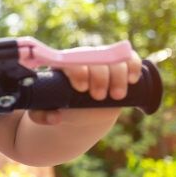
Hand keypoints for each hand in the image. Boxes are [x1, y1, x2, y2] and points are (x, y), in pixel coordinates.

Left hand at [28, 49, 142, 125]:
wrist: (82, 110)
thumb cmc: (62, 107)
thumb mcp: (47, 111)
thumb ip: (41, 115)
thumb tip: (55, 118)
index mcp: (64, 65)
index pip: (71, 61)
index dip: (78, 72)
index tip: (81, 89)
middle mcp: (84, 59)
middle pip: (95, 58)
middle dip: (99, 77)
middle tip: (99, 97)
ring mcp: (103, 61)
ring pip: (114, 59)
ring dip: (118, 76)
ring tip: (117, 96)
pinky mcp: (120, 66)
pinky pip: (130, 58)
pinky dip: (133, 66)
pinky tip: (133, 80)